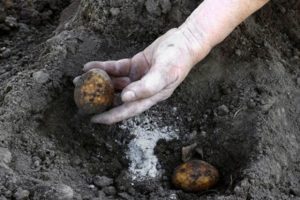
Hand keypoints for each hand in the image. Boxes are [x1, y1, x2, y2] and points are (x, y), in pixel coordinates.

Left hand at [80, 28, 209, 123]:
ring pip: (114, 83)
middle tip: (80, 99)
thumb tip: (125, 98)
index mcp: (150, 97)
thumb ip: (146, 87)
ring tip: (79, 80)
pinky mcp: (135, 65)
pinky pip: (116, 68)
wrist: (184, 42)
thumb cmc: (178, 60)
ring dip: (98, 82)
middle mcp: (142, 90)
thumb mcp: (164, 74)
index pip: (128, 110)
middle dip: (99, 99)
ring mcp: (138, 77)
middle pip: (117, 98)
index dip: (111, 116)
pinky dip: (104, 67)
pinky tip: (90, 66)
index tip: (94, 119)